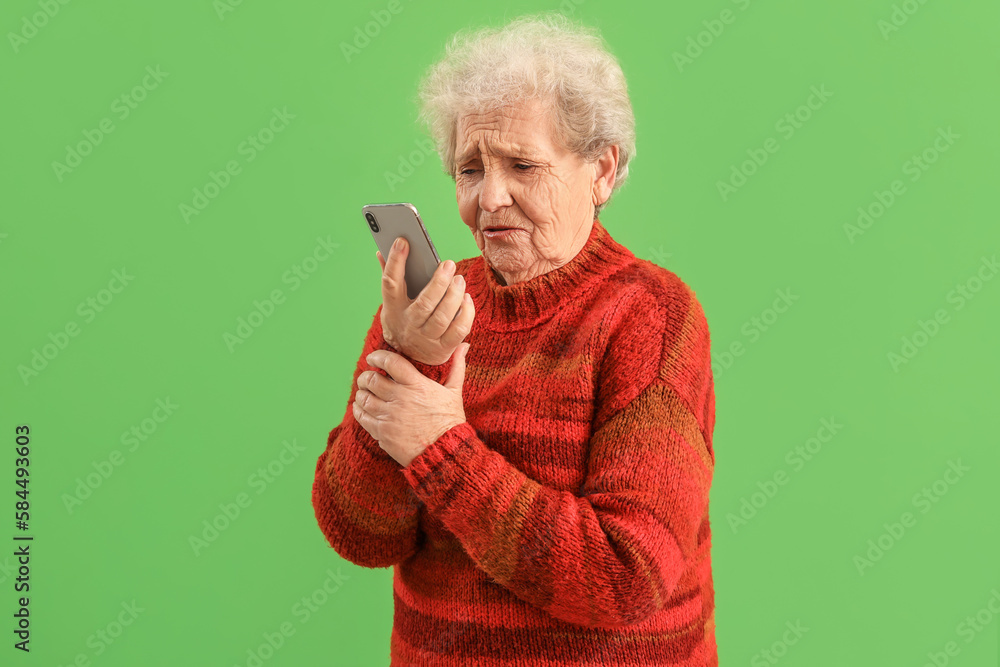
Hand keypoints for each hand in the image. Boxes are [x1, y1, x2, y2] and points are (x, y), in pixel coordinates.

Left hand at [352, 344, 469, 467]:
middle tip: (366, 377)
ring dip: (361, 393)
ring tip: (364, 392)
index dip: (377, 356)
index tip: (372, 358)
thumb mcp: (455, 391)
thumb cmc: (450, 421)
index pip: (390, 362)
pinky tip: (361, 407)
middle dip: (365, 376)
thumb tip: (463, 345)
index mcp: (416, 385)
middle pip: (371, 380)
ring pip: (364, 398)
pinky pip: (362, 417)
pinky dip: (358, 409)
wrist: (445, 452)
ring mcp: (389, 416)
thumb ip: (456, 366)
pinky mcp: (382, 432)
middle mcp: (400, 398)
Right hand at [377, 237, 474, 365]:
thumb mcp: (392, 302)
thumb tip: (381, 250)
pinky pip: (459, 330)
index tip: (403, 241)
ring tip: (459, 279)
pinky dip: (466, 313)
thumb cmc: (403, 320)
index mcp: (393, 308)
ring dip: (454, 295)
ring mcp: (426, 339)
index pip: (390, 283)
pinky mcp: (444, 348)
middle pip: (424, 303)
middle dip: (438, 282)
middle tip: (449, 264)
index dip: (395, 261)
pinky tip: (466, 298)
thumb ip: (390, 275)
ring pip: (443, 316)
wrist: (407, 359)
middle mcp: (409, 325)